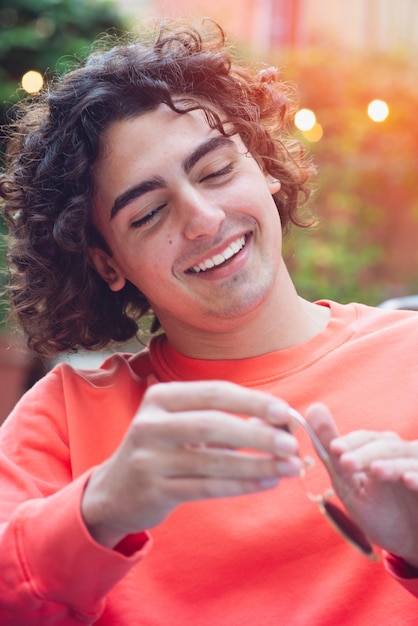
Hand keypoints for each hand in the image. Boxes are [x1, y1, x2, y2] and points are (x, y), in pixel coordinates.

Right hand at [81, 381, 301, 547]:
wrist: (116, 490)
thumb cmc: (164, 449)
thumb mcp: (184, 424)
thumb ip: (227, 418)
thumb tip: (281, 421)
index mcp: (161, 397)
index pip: (215, 392)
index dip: (253, 401)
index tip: (285, 412)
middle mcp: (150, 424)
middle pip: (214, 424)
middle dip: (257, 434)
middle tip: (292, 445)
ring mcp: (149, 458)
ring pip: (213, 460)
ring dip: (256, 464)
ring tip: (289, 468)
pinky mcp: (154, 490)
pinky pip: (207, 487)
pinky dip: (241, 485)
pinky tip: (266, 482)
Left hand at [305, 403, 417, 565]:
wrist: (412, 546)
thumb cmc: (380, 514)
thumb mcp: (350, 485)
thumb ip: (332, 452)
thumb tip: (314, 407)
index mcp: (383, 451)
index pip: (366, 439)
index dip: (351, 443)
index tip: (334, 449)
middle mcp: (404, 455)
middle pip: (386, 446)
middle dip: (365, 453)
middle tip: (345, 462)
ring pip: (407, 458)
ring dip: (391, 464)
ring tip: (375, 470)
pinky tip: (408, 480)